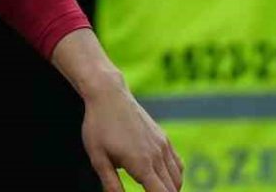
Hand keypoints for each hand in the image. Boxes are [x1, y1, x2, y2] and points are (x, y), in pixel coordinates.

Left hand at [80, 71, 182, 191]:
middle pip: (172, 190)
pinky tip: (162, 178)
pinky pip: (177, 164)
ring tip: (153, 189)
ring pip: (177, 178)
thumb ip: (110, 183)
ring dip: (170, 189)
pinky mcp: (164, 138)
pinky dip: (174, 176)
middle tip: (148, 191)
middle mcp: (157, 156)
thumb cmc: (98, 125)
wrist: (108, 94)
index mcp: (141, 164)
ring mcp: (163, 146)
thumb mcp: (98, 157)